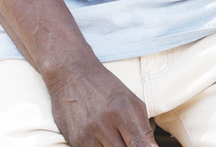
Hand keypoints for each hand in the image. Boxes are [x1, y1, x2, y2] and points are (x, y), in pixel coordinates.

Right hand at [44, 59, 158, 146]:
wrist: (72, 75)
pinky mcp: (74, 142)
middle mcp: (103, 125)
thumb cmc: (106, 87)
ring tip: (115, 135)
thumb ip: (143, 127)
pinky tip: (103, 139)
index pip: (137, 143)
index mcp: (121, 112)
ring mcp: (87, 136)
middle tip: (129, 140)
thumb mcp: (131, 100)